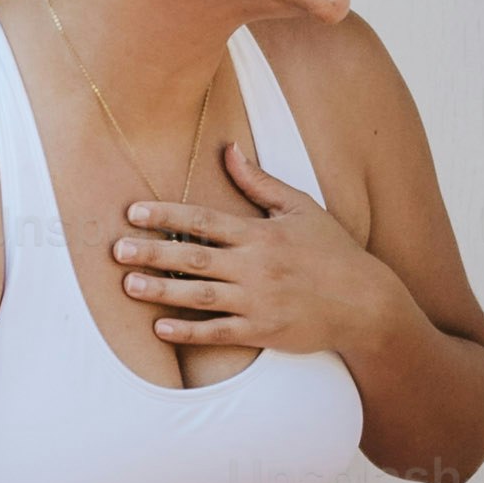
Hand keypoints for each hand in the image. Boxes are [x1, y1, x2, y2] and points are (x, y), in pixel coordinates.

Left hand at [118, 146, 393, 357]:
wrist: (367, 303)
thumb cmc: (333, 252)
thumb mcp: (301, 209)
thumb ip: (260, 182)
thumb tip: (228, 149)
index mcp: (261, 234)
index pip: (205, 219)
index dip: (167, 214)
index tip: (134, 212)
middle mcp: (257, 266)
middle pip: (195, 257)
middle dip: (153, 252)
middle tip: (117, 249)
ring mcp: (259, 301)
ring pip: (200, 295)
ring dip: (161, 290)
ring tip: (128, 284)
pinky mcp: (264, 331)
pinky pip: (219, 333)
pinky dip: (189, 332)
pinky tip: (160, 328)